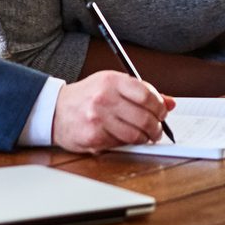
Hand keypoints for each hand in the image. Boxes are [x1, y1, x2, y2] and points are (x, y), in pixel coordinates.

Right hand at [51, 70, 175, 152]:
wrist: (55, 110)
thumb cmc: (87, 97)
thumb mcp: (112, 85)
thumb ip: (141, 92)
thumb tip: (169, 103)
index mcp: (111, 80)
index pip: (146, 94)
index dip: (160, 106)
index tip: (163, 112)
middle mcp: (104, 98)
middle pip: (144, 117)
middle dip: (156, 127)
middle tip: (157, 130)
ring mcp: (98, 118)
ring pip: (135, 134)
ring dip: (145, 138)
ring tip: (145, 137)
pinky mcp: (93, 136)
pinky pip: (120, 144)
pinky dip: (127, 143)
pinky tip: (124, 138)